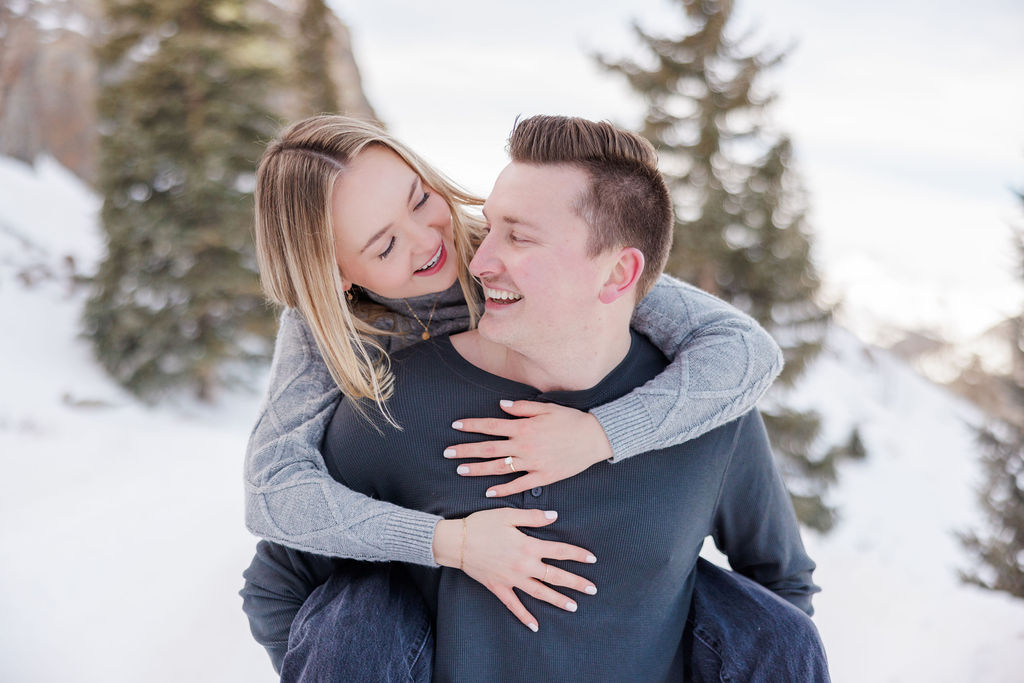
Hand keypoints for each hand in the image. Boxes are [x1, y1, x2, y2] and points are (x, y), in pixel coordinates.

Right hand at [432, 508, 596, 631]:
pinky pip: (514, 605)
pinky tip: (534, 626)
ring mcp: (512, 579)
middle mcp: (523, 565)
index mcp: (528, 546)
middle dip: (575, 583)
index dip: (577, 555)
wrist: (457, 542)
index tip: (592, 559)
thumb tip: (554, 516)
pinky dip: (524, 616)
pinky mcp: (499, 587)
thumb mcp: (508, 515)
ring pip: (539, 592)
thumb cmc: (482, 525)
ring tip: (574, 607)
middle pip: (555, 576)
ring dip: (557, 600)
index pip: (559, 551)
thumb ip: (533, 517)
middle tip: (593, 589)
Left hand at [445, 400, 613, 497]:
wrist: (594, 438)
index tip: (455, 426)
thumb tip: (501, 405)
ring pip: (499, 467)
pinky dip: (503, 489)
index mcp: (524, 427)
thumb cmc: (570, 420)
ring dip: (478, 469)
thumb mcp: (546, 407)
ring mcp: (533, 463)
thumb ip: (522, 407)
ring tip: (460, 470)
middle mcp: (524, 446)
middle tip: (447, 453)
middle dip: (465, 450)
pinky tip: (488, 492)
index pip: (491, 426)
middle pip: (488, 448)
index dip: (472, 425)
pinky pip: (519, 485)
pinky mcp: (543, 476)